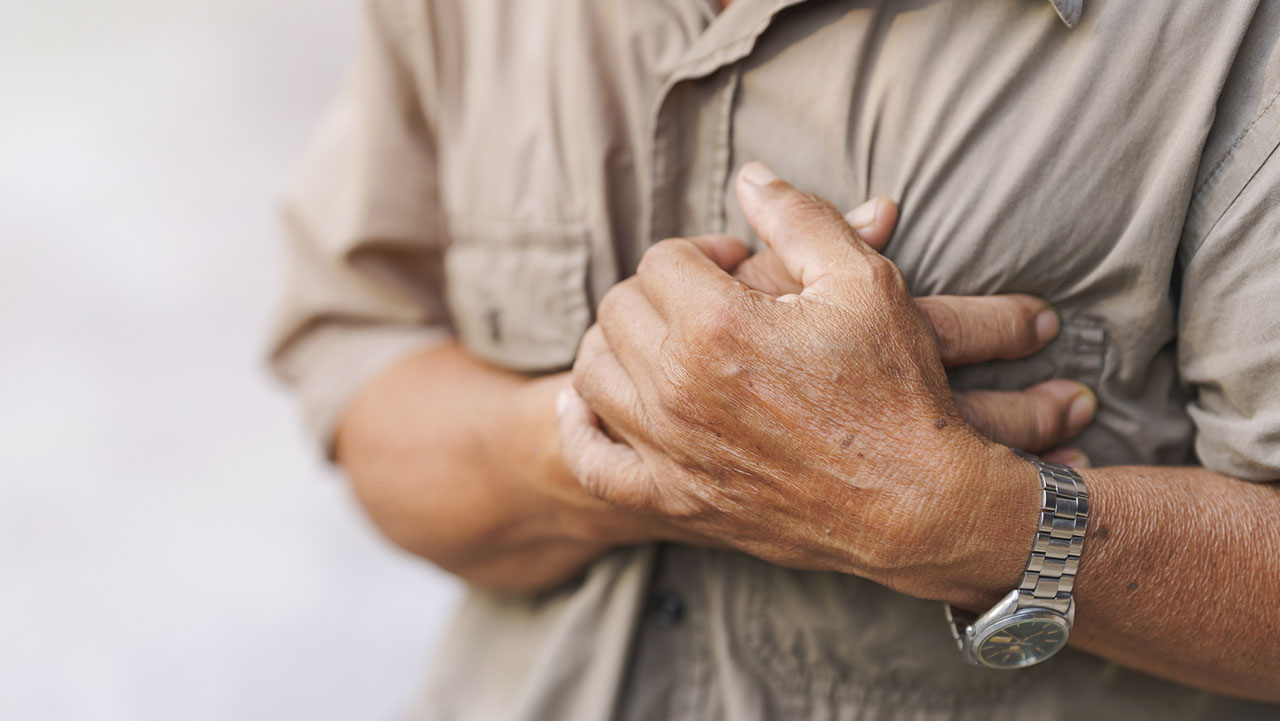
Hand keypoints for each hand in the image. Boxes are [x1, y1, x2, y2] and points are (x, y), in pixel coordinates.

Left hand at [561, 163, 1044, 598]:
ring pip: (594, 372)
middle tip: (712, 302)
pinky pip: (593, 463)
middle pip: (620, 308)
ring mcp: (670, 449)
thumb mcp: (865, 282)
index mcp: (716, 325)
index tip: (742, 268)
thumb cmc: (898, 390)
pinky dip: (581, 430)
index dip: (704, 252)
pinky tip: (592, 406)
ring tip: (667, 343)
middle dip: (662, 291)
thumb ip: (799, 218)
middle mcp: (677, 387)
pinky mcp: (674, 501)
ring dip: (621, 346)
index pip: (663, 259)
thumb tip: (749, 176)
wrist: (920, 507)